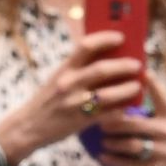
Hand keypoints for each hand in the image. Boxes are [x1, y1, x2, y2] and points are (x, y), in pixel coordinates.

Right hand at [0, 30, 142, 165]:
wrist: (27, 127)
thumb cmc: (45, 102)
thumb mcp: (57, 79)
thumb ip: (77, 69)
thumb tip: (104, 58)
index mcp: (64, 70)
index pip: (86, 46)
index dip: (106, 39)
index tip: (120, 38)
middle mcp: (69, 84)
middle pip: (102, 69)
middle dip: (124, 66)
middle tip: (137, 65)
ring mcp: (74, 104)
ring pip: (108, 94)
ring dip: (127, 89)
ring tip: (136, 86)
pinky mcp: (79, 122)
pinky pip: (106, 115)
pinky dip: (119, 110)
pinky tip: (126, 108)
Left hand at [95, 70, 165, 165]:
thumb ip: (160, 97)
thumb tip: (140, 74)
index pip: (161, 96)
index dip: (152, 84)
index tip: (141, 74)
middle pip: (136, 125)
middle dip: (116, 123)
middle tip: (101, 122)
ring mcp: (165, 151)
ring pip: (133, 145)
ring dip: (114, 143)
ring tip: (103, 140)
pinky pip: (132, 164)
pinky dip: (115, 160)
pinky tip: (102, 157)